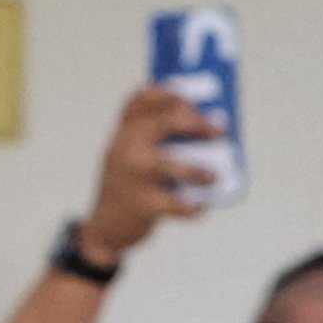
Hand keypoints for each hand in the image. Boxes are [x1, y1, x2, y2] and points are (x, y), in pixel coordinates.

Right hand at [70, 86, 225, 266]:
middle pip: (164, 121)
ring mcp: (133, 175)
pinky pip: (176, 203)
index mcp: (123, 132)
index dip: (172, 93)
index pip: (144, 99)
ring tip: (213, 176)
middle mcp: (125, 147)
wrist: (104, 229)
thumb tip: (206, 126)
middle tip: (218, 129)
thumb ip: (154, 138)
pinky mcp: (142, 204)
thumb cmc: (128, 187)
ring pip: (171, 164)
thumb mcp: (129, 155)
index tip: (193, 99)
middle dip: (196, 121)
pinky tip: (200, 207)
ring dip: (198, 170)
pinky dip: (192, 207)